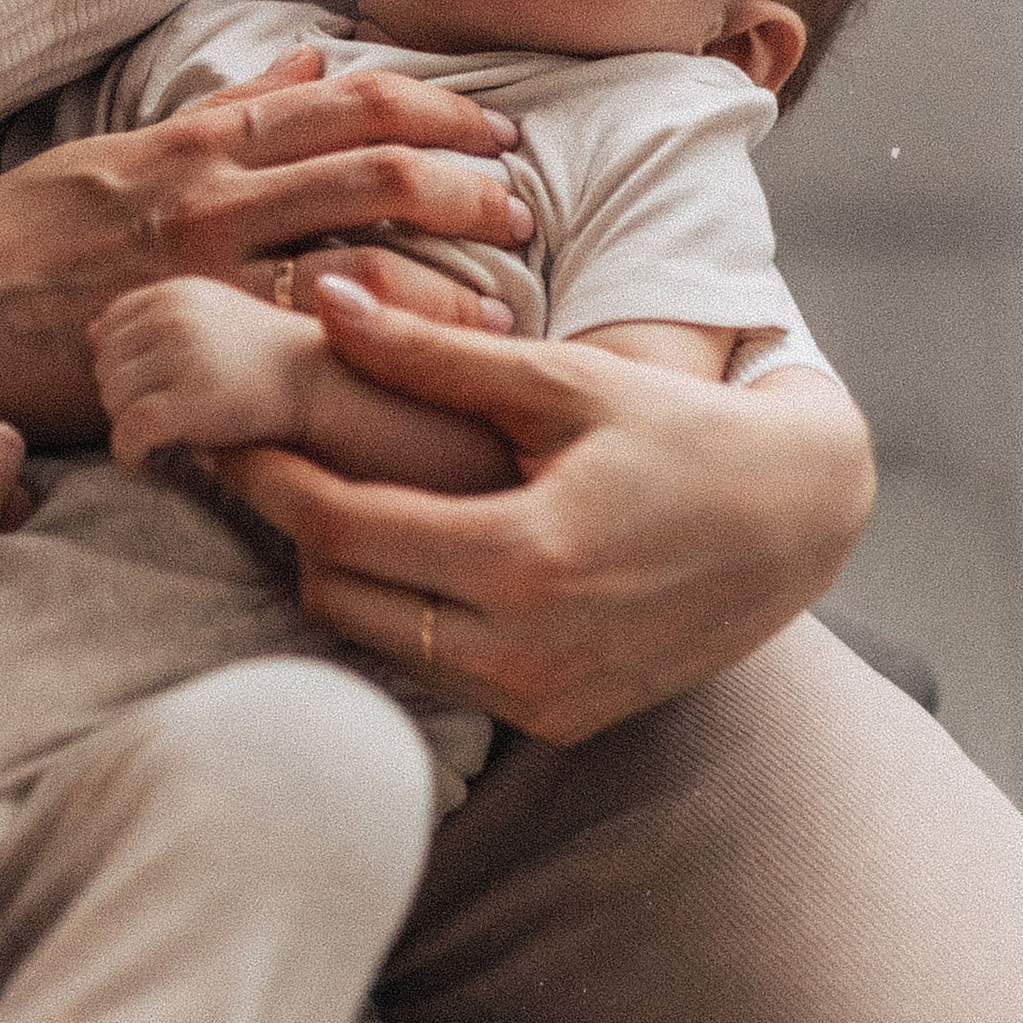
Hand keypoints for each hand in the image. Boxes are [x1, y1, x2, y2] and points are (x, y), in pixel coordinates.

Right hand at [0, 47, 529, 435]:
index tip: (494, 132)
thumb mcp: (119, 149)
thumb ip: (226, 110)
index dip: (436, 113)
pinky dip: (378, 346)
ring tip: (507, 295)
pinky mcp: (183, 343)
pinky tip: (431, 364)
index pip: (346, 102)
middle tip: (524, 205)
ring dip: (445, 271)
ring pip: (354, 254)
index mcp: (198, 139)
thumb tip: (314, 59)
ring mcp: (199, 271)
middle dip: (465, 184)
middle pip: (372, 168)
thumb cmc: (15, 236)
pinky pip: (302, 340)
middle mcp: (210, 192)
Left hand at [90, 273, 324, 469]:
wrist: (321, 385)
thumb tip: (90, 333)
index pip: (111, 324)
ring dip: (125, 423)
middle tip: (156, 416)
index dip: (121, 361)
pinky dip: (128, 452)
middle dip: (122, 394)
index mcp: (176, 293)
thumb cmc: (266, 358)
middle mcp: (174, 317)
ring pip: (112, 398)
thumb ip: (153, 321)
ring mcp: (181, 357)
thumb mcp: (210, 318)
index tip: (148, 387)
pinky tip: (144, 461)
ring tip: (157, 435)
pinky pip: (129, 431)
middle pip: (106, 364)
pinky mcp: (188, 403)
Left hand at [218, 277, 875, 743]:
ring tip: (327, 499)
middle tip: (263, 465)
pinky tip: (406, 553)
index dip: (267, 479)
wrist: (797, 523)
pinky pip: (439, 674)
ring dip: (344, 577)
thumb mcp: (563, 383)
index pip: (340, 527)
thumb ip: (435, 356)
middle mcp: (526, 649)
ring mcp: (543, 698)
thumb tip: (326, 300)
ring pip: (380, 643)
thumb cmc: (679, 431)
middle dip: (291, 529)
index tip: (226, 436)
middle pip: (341, 596)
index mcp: (522, 557)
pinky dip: (408, 617)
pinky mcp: (560, 722)